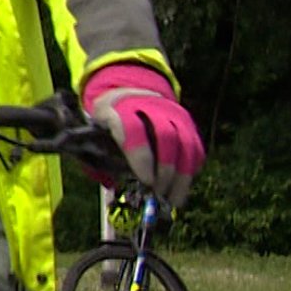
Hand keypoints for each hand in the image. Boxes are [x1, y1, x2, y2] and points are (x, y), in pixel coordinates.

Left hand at [82, 64, 205, 206]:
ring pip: (186, 143)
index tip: (146, 181)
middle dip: (166, 168)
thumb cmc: (109, 119)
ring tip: (173, 199)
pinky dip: (191, 169)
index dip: (141, 156)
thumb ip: (96, 155)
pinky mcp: (187, 121)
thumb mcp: (94, 129)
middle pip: (166, 135)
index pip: (132, 129)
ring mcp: (172, 112)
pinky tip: (181, 187)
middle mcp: (149, 106)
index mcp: (118, 108)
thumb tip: (110, 185)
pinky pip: (195, 147)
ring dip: (183, 175)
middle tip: (159, 193)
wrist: (129, 91)